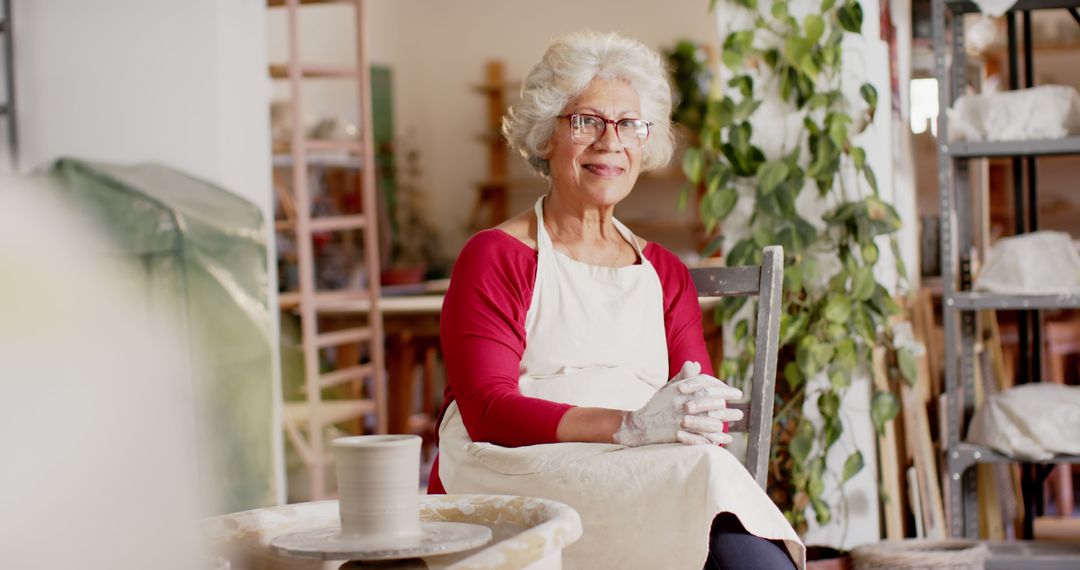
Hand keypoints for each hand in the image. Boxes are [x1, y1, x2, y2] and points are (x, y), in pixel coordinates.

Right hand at [613, 361, 742, 446]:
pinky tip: (725, 438)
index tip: (734, 392)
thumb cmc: (657, 405)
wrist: (640, 426)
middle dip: (728, 403)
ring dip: (726, 420)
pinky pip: (702, 437)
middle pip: (711, 402)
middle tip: (740, 406)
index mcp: (681, 392)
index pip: (706, 385)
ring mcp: (681, 421)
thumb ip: (684, 377)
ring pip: (709, 420)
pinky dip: (715, 438)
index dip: (723, 388)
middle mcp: (682, 404)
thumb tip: (696, 363)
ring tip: (737, 418)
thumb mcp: (668, 388)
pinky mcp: (680, 435)